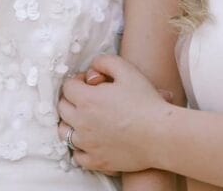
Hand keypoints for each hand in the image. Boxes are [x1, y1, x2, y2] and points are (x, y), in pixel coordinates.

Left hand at [58, 54, 169, 173]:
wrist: (160, 135)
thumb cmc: (145, 102)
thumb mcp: (126, 69)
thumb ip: (104, 61)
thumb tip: (92, 67)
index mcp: (87, 100)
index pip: (67, 87)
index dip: (77, 81)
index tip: (90, 83)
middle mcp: (82, 123)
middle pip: (62, 108)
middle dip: (72, 99)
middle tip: (88, 98)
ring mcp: (87, 144)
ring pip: (65, 132)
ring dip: (72, 123)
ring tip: (87, 119)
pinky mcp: (96, 161)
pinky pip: (77, 155)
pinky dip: (80, 147)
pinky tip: (92, 139)